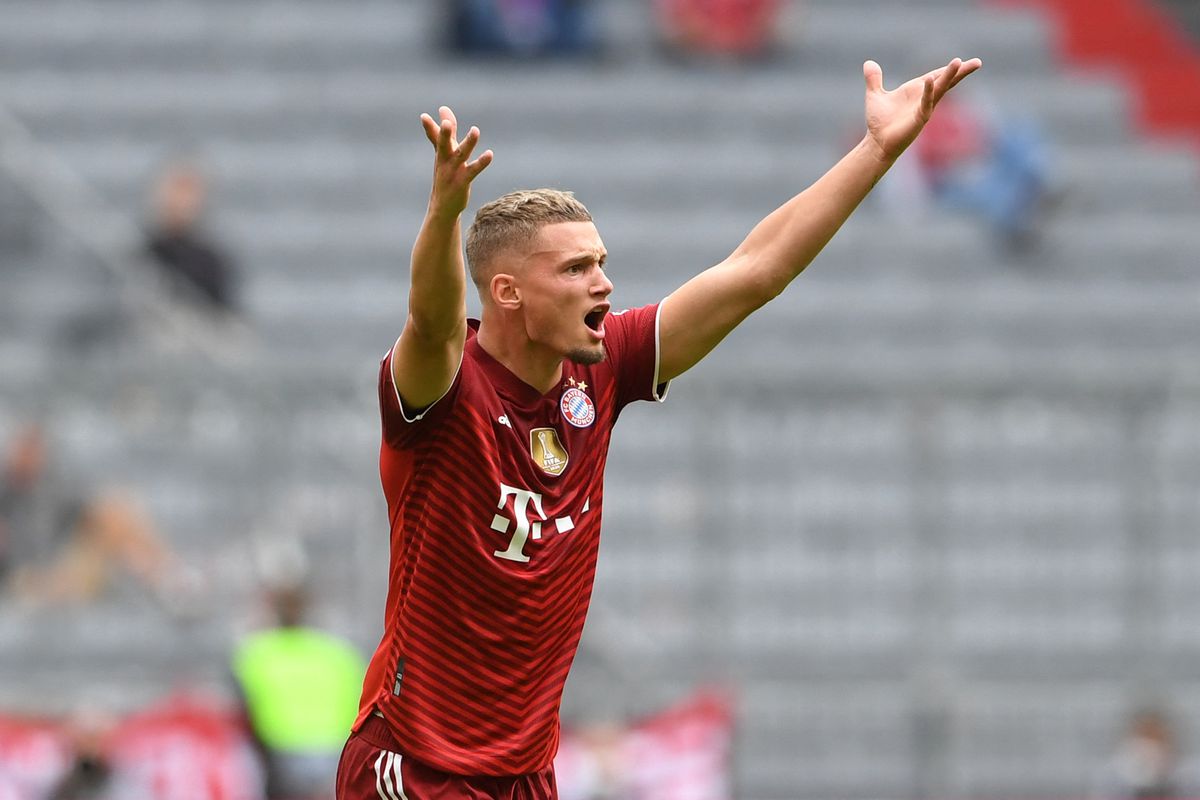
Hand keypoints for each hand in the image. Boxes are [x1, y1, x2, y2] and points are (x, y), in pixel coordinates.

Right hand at [420, 106, 492, 216]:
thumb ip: (446, 131)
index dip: (429, 128)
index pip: (435, 138)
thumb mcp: (444, 152)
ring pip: (461, 154)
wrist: (443, 206)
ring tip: (475, 130)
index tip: (424, 117)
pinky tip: (489, 154)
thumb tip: (444, 109)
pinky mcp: (462, 181)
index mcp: (441, 153)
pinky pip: (473, 170)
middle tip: (445, 124)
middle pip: (443, 145)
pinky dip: (481, 162)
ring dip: (468, 143)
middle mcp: (445, 161)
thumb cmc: (446, 175)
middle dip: (443, 134)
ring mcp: (453, 172)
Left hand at [863, 57, 982, 161]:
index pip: (936, 76)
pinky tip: (930, 79)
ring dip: (950, 76)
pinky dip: (928, 91)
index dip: (948, 69)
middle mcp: (923, 98)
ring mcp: (924, 108)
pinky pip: (926, 103)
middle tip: (977, 62)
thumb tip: (868, 63)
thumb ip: (874, 79)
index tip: (961, 61)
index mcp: (916, 90)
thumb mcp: (875, 95)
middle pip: (946, 81)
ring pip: (940, 89)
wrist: (876, 143)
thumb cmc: (879, 122)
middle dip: (960, 71)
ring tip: (960, 62)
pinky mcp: (919, 119)